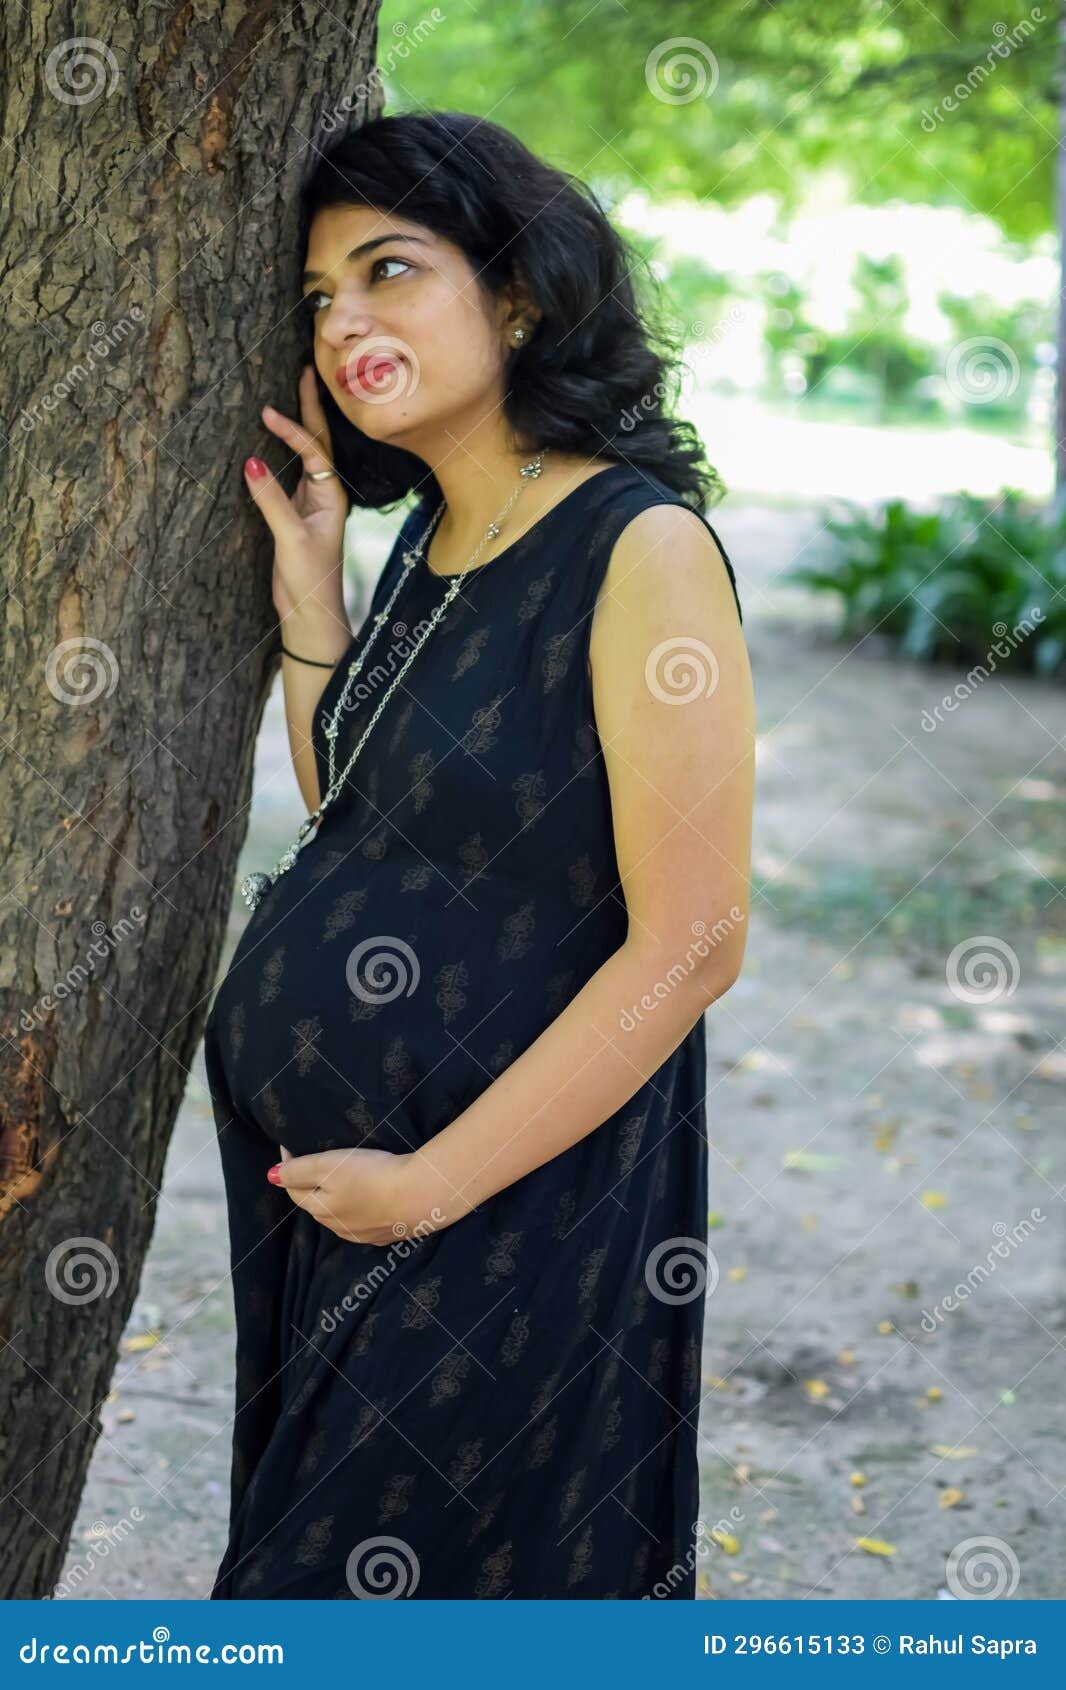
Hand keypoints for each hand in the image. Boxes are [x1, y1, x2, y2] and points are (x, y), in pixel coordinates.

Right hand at [244, 364, 349, 631]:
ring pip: (305, 456)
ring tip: (292, 394)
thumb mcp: (290, 539)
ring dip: (298, 426)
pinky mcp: (295, 515)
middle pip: (317, 443)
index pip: (312, 451)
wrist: (311, 615)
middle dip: (309, 408)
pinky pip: (290, 473)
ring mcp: (310, 504)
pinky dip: (282, 452)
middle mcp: (324, 495)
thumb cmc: (309, 582)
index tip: (268, 412)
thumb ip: (272, 501)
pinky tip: (273, 439)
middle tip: (305, 371)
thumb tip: (250, 461)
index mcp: (331, 498)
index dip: (291, 429)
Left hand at [270, 1143, 449, 1246]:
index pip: (294, 1190)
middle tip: (312, 1161)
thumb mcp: (329, 1165)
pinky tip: (369, 1202)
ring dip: (335, 1201)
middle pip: (316, 1205)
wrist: (421, 1196)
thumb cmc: (372, 1176)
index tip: (289, 1145)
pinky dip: (360, 1211)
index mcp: (322, 1210)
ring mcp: (364, 1234)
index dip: (288, 1167)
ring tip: (341, 1181)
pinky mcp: (388, 1234)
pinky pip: (366, 1223)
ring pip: (340, 1217)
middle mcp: (339, 1227)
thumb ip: (298, 1170)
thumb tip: (270, 1176)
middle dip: (309, 1186)